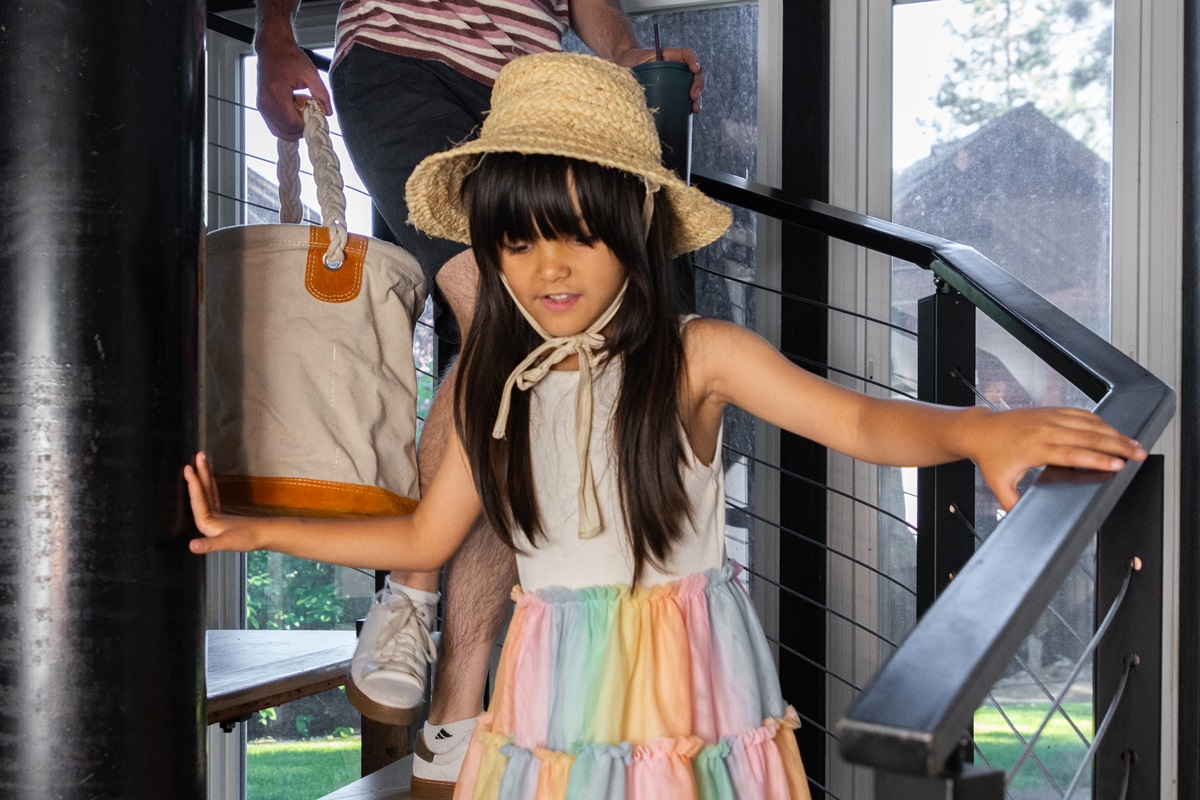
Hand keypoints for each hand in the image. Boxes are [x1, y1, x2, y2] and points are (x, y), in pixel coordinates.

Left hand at [184, 453, 261, 553]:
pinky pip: (213, 494)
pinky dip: (210, 483)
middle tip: (198, 456)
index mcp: (206, 524)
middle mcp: (207, 519)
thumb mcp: (228, 542)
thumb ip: (210, 545)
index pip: (198, 501)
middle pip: (201, 493)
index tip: (189, 469)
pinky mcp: (221, 513)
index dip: (193, 485)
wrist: (264, 537)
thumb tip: (192, 546)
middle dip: (198, 474)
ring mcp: (214, 515)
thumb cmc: (248, 540)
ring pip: (206, 491)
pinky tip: (209, 475)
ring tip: (202, 459)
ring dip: (204, 475)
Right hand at [255, 36, 332, 139]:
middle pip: (286, 131)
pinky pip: (274, 125)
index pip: (292, 123)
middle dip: (301, 129)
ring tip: (302, 113)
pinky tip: (294, 113)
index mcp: (276, 93)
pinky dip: (286, 125)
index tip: (315, 116)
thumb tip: (327, 112)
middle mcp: (265, 102)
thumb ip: (322, 94)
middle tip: (310, 116)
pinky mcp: (261, 106)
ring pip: (279, 131)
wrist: (272, 48)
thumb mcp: (311, 73)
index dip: (306, 125)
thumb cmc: (289, 57)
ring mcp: (261, 106)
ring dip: (293, 129)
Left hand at [615, 46, 705, 112]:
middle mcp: (677, 68)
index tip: (694, 68)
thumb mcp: (631, 62)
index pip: (687, 54)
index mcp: (669, 56)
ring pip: (694, 87)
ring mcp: (678, 80)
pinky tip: (692, 113)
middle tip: (693, 95)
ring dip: (698, 98)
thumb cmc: (629, 63)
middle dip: (699, 84)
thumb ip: (632, 69)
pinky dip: (691, 106)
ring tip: (695, 108)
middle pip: (696, 73)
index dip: (693, 59)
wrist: (627, 69)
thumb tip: (631, 88)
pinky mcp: (675, 93)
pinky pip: (687, 98)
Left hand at [968, 408, 1146, 510]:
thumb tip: (1019, 521)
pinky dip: (1099, 421)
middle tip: (1138, 454)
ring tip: (1133, 443)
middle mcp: (1045, 430)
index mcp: (1036, 448)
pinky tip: (1113, 430)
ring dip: (1113, 432)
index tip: (1118, 464)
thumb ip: (1012, 504)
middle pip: (1088, 436)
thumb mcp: (999, 484)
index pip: (1073, 454)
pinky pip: (1080, 413)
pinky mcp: (1051, 410)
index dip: (1097, 459)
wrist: (980, 430)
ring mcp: (1049, 418)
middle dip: (1117, 445)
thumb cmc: (990, 457)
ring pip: (1088, 423)